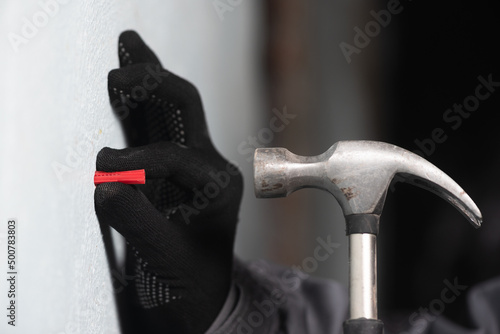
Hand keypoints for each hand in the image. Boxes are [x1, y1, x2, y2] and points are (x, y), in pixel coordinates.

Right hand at [94, 31, 242, 333]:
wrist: (203, 296)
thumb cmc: (191, 282)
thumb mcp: (165, 258)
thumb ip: (137, 222)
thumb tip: (105, 186)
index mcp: (219, 185)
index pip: (173, 157)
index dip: (136, 163)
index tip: (103, 173)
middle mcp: (212, 166)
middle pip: (185, 106)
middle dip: (154, 82)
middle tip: (123, 65)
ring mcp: (195, 163)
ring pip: (173, 108)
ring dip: (149, 78)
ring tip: (129, 45)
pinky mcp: (177, 168)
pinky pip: (159, 125)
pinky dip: (140, 102)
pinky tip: (127, 83)